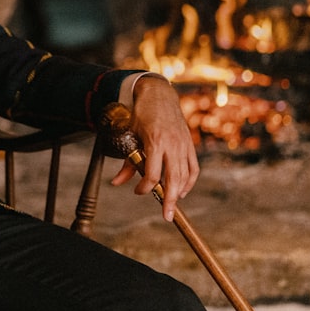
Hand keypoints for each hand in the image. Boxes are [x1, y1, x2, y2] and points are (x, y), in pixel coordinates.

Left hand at [110, 74, 198, 221]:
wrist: (159, 95)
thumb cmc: (142, 114)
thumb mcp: (130, 135)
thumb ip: (127, 161)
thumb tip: (116, 183)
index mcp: (155, 142)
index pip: (152, 174)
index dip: (144, 187)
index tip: (138, 191)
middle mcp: (171, 145)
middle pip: (173, 179)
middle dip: (169, 199)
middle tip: (167, 216)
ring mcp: (182, 145)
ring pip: (184, 175)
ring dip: (179, 193)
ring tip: (172, 205)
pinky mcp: (189, 144)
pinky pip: (193, 167)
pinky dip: (189, 181)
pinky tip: (183, 190)